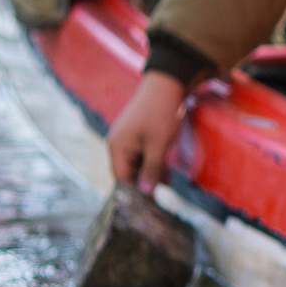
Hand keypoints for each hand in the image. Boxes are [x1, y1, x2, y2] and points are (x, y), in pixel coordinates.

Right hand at [107, 71, 189, 192]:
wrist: (168, 83)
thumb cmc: (161, 113)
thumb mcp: (159, 145)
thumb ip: (152, 169)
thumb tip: (146, 193)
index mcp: (117, 147)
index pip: (122, 178)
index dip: (136, 191)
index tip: (152, 203)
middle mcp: (118, 144)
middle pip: (129, 172)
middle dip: (145, 183)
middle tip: (163, 196)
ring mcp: (127, 138)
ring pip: (137, 164)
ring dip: (152, 173)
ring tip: (168, 184)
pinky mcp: (137, 134)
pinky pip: (142, 154)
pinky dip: (153, 162)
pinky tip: (167, 172)